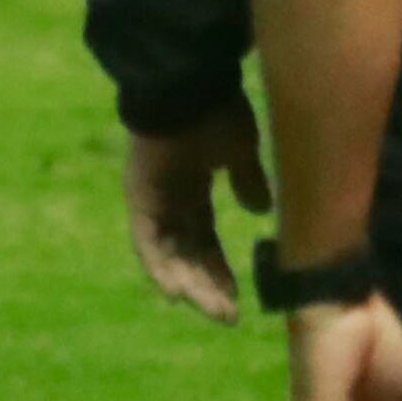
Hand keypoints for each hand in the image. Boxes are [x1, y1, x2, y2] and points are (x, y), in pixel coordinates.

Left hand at [126, 97, 273, 322]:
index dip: (219, 270)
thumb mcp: (239, 150)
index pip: (204, 239)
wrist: (189, 84)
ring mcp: (153, 200)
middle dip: (207, 286)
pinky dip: (160, 268)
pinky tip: (177, 293)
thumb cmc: (216, 109)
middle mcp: (170, 199)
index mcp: (193, 186)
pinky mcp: (141, 198)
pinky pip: (148, 243)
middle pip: (187, 254)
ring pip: (169, 255)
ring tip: (213, 310)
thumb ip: (246, 180)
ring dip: (190, 284)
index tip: (240, 298)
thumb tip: (260, 211)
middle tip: (228, 315)